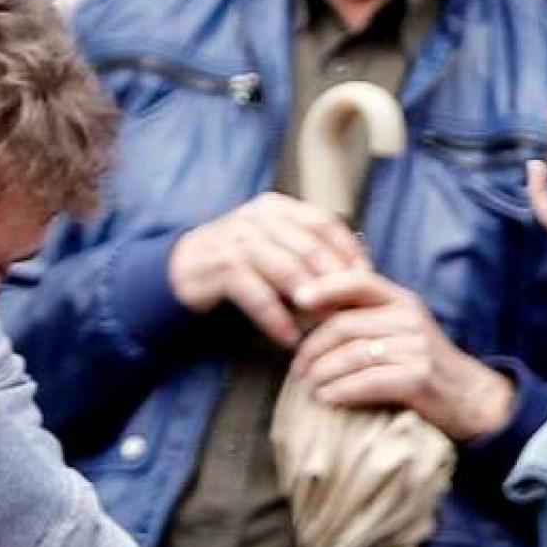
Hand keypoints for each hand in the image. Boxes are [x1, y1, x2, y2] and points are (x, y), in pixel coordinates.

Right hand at [168, 192, 369, 346]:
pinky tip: (289, 339)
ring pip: (287, 270)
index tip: (365, 283)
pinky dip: (276, 319)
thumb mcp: (270, 245)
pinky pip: (257, 295)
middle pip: (309, 248)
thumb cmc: (234, 263)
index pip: (324, 224)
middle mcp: (257, 218)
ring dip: (309, 302)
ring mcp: (237, 240)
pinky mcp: (220, 267)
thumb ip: (304, 250)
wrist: (181, 270)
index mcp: (276, 207)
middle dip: (333, 282)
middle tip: (350, 312)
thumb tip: (356, 272)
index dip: (349, 253)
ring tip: (325, 328)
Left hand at [290, 272, 512, 441]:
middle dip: (312, 349)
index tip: (297, 299)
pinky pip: (367, 381)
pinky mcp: (419, 377)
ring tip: (309, 388)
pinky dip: (341, 392)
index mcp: (401, 300)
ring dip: (322, 375)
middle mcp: (410, 317)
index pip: (358, 281)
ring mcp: (417, 347)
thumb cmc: (419, 366)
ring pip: (352, 355)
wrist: (470, 399)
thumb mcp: (396, 331)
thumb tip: (305, 315)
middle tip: (298, 370)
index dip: (324, 287)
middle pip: (344, 325)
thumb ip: (362, 320)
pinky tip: (328, 399)